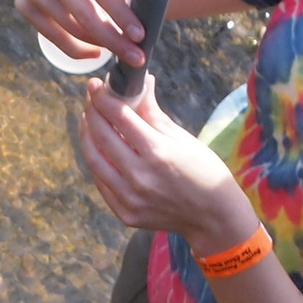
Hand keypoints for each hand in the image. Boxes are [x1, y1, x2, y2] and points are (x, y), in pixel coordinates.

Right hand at [19, 0, 148, 65]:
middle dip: (115, 41)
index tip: (141, 36)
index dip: (123, 17)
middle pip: (86, 17)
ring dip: (100, 44)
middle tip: (137, 57)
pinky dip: (76, 49)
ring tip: (122, 49)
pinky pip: (52, 36)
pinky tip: (96, 52)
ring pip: (71, 30)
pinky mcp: (24, 3)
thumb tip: (137, 8)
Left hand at [77, 75, 254, 253]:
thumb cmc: (204, 172)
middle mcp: (140, 177)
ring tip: (89, 119)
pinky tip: (98, 147)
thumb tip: (141, 84)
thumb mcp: (183, 139)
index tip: (95, 84)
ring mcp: (130, 198)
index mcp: (158, 153)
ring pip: (94, 160)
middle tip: (90, 98)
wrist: (214, 218)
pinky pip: (101, 182)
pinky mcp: (125, 213)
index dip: (103, 97)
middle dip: (92, 111)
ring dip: (87, 136)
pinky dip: (97, 161)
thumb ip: (154, 113)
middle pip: (102, 136)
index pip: (119, 117)